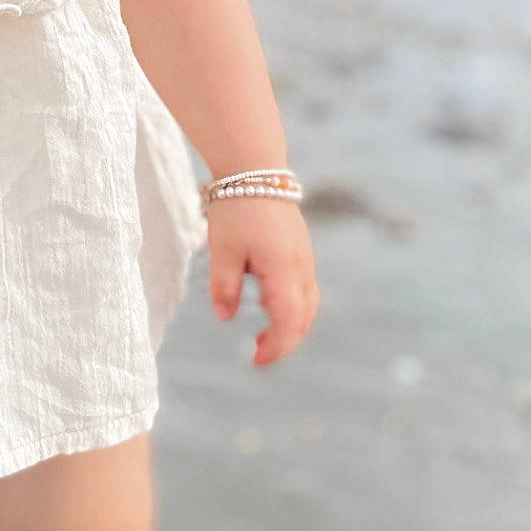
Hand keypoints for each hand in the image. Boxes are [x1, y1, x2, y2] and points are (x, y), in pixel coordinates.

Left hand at [206, 198, 318, 366]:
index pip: (289, 322)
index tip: (255, 360)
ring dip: (289, 324)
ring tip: (262, 335)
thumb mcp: (222, 250)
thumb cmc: (236, 209)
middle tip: (257, 354)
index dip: (276, 347)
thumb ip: (224, 287)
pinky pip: (302, 287)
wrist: (255, 170)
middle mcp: (301, 267)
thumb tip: (225, 318)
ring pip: (307, 304)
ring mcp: (304, 258)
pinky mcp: (300, 250)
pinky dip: (290, 305)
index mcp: (284, 270)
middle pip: (304, 318)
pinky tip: (264, 304)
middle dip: (284, 341)